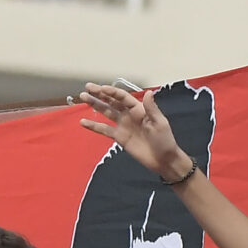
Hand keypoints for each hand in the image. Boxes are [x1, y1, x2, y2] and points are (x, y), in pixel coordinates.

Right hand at [76, 82, 191, 177]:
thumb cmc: (164, 140)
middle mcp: (129, 115)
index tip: (101, 88)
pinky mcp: (118, 137)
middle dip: (100, 94)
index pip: (123, 98)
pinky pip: (104, 130)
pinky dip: (94, 126)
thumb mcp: (160, 123)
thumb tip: (148, 92)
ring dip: (95, 105)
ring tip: (83, 98)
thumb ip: (151, 108)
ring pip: (106, 112)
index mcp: (139, 109)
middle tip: (87, 87)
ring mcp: (122, 125)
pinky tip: (83, 122)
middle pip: (112, 102)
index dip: (112, 92)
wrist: (162, 160)